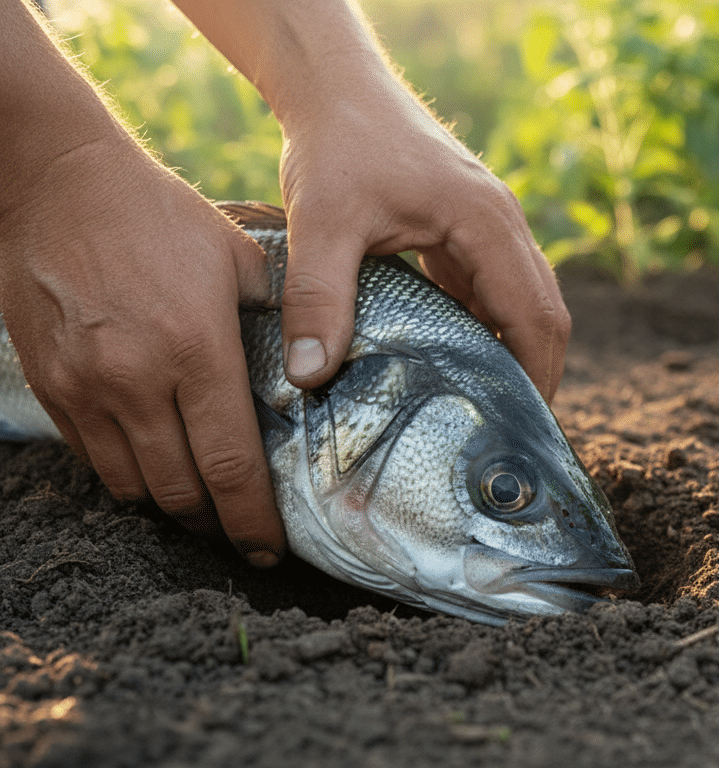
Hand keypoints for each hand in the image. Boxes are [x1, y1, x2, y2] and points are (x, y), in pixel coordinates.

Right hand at [0, 136, 285, 565]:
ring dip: (169, 505)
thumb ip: (280, 316)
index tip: (271, 549)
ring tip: (200, 502)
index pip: (230, 464)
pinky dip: (126, 475)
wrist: (56, 182)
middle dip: (214, 523)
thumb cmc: (160, 216)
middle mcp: (135, 380)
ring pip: (130, 486)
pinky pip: (91, 458)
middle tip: (241, 531)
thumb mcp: (239, 256)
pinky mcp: (50, 385)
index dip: (253, 520)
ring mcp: (85, 388)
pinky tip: (154, 465)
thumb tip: (317, 367)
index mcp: (195, 350)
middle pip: (179, 492)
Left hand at [273, 80, 569, 400]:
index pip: (536, 316)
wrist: (335, 88)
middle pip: (545, 313)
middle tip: (506, 434)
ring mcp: (490, 226)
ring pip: (524, 303)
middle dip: (534, 373)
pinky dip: (488, 330)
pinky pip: (495, 290)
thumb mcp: (321, 223)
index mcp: (487, 223)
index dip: (536, 376)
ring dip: (513, 353)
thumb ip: (319, 298)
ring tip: (484, 411)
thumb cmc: (334, 145)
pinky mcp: (468, 230)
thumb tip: (309, 377)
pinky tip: (456, 365)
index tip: (518, 428)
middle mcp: (503, 224)